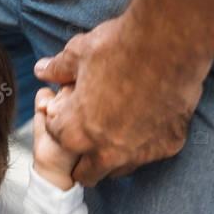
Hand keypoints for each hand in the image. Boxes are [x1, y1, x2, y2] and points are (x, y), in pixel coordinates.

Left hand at [35, 12, 209, 186]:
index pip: (58, 138)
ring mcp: (140, 153)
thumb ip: (58, 69)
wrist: (172, 40)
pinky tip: (147, 119)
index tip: (71, 108)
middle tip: (90, 129)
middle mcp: (106, 152)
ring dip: (112, 155)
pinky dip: (145, 143)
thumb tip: (42, 70)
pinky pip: (150, 153)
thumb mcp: (80, 54)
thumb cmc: (119, 45)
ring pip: (118, 169)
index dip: (61, 121)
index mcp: (76, 133)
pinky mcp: (169, 146)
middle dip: (82, 156)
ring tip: (117, 127)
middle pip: (86, 172)